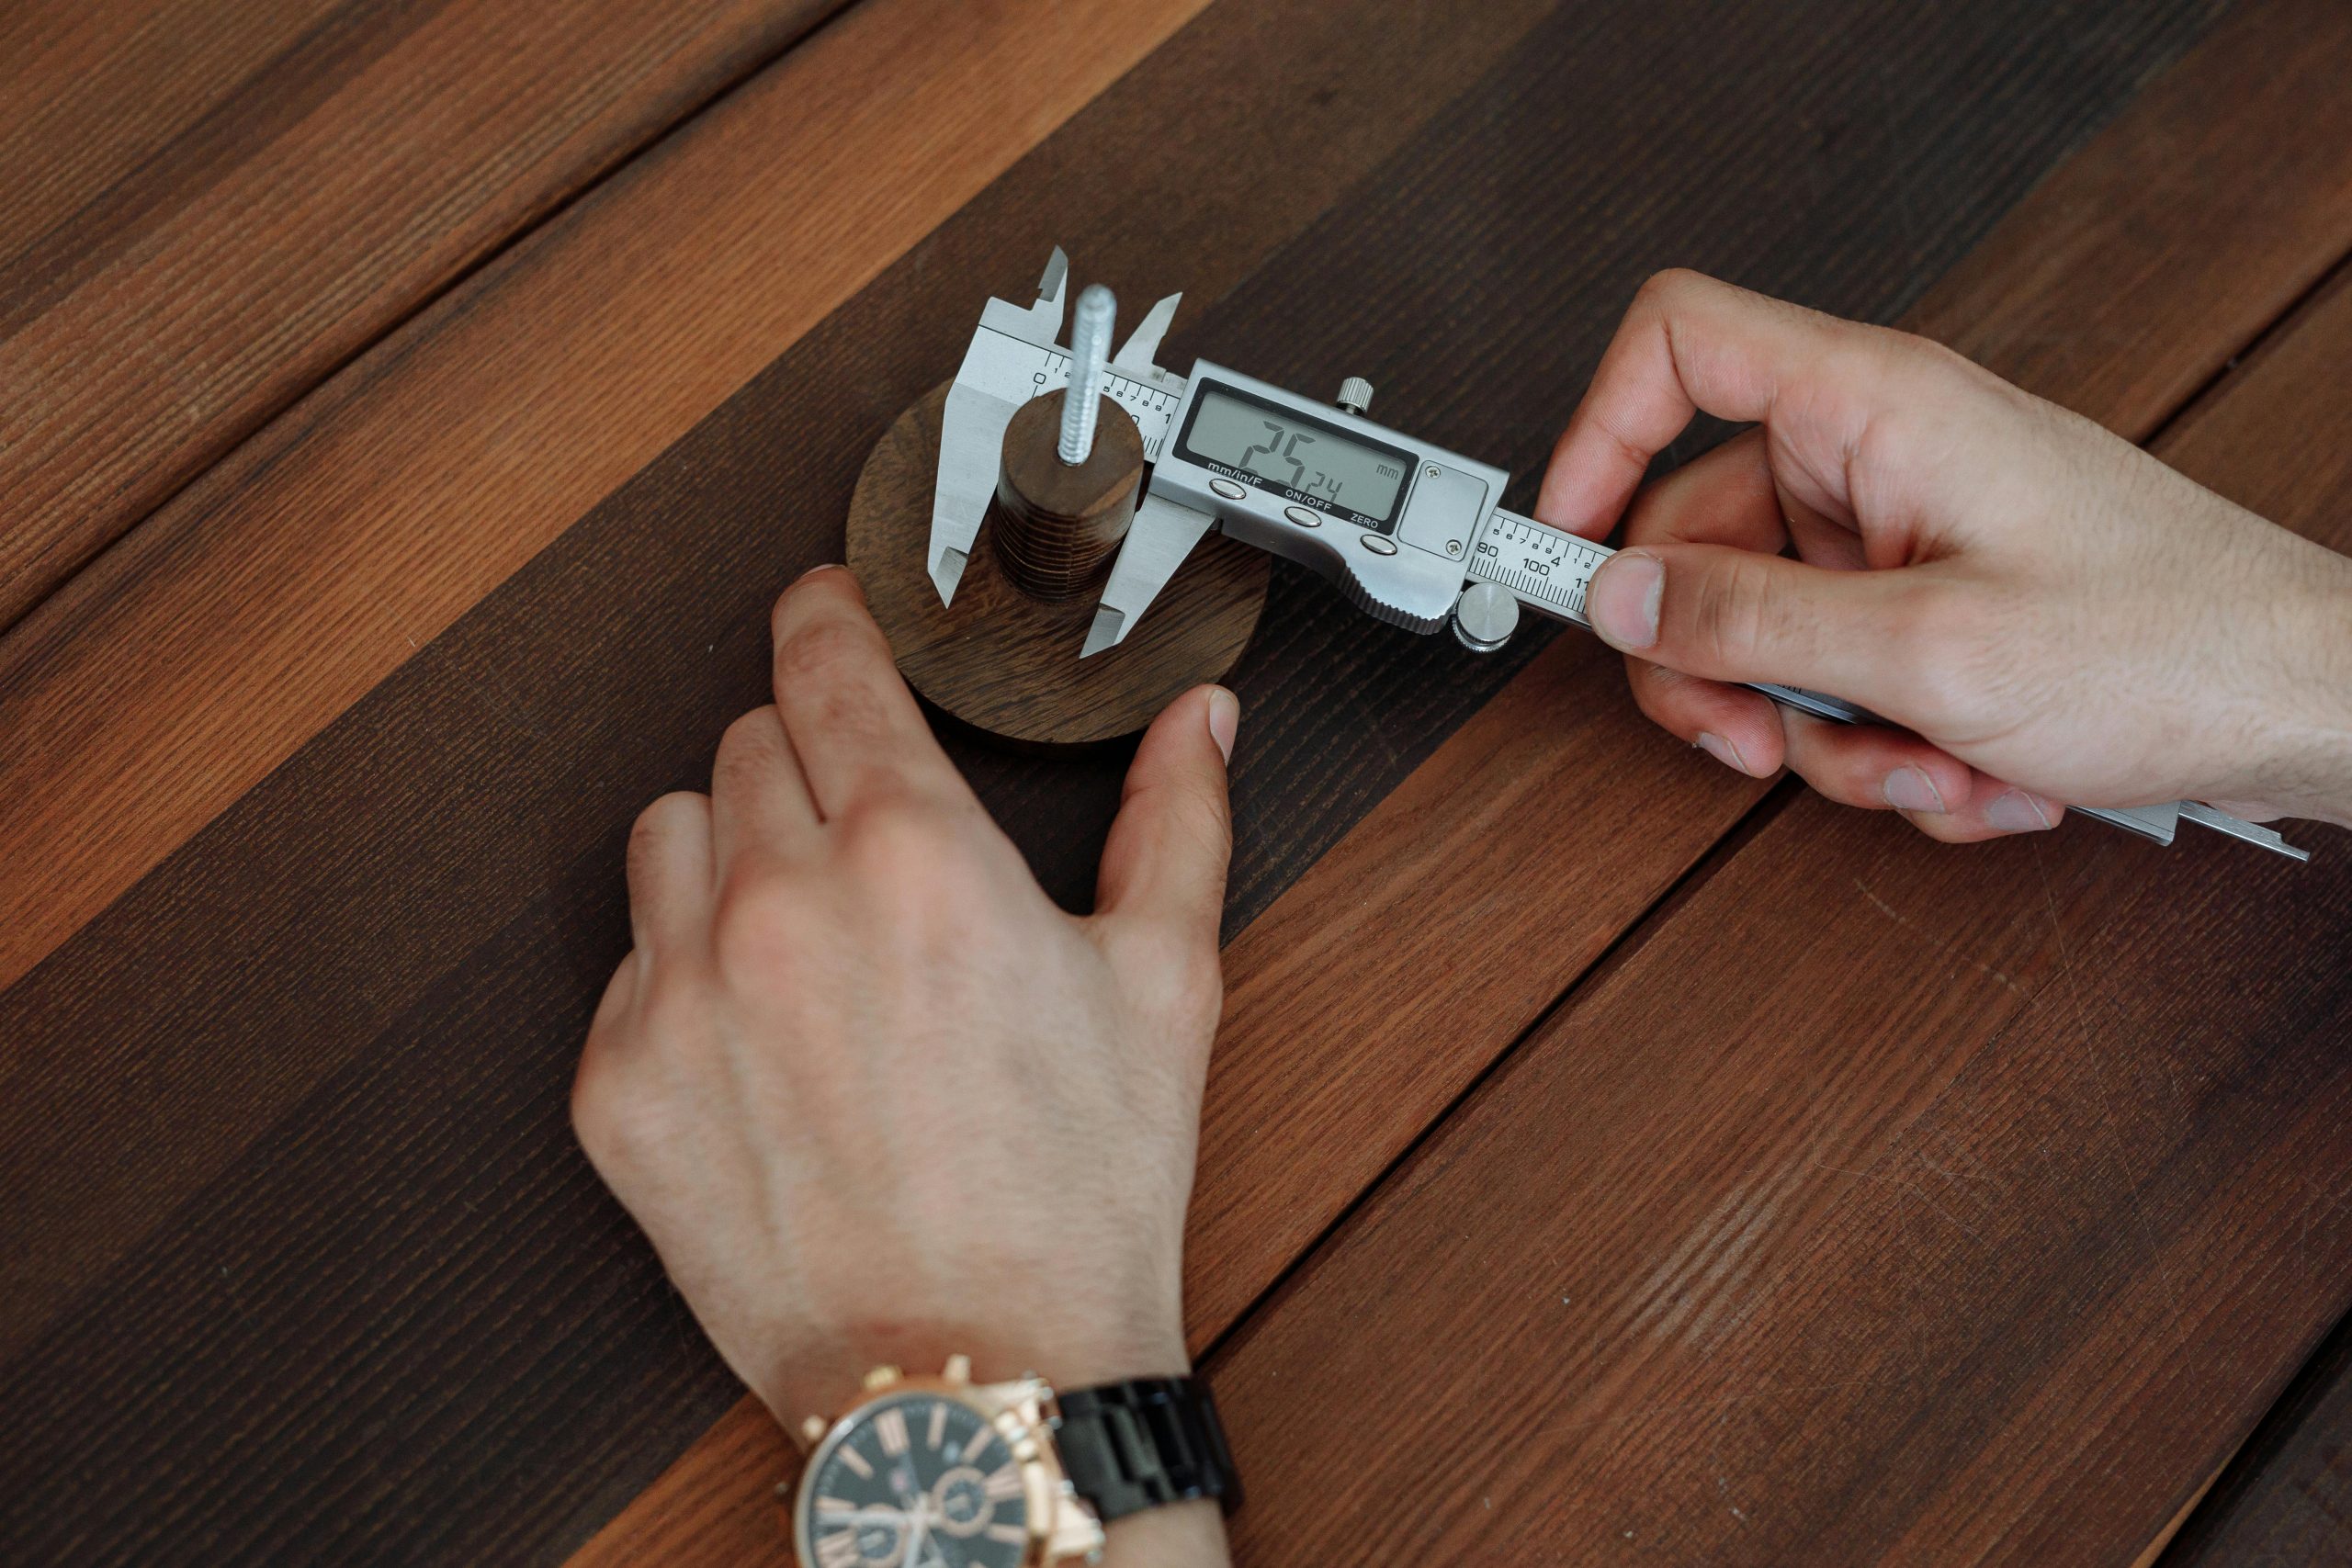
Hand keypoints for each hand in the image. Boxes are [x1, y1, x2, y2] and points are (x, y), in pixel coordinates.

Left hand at [571, 568, 1237, 1556]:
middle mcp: (779, 903)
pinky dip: (682, 971)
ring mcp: (682, 995)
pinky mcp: (618, 1087)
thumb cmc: (1077, 1198)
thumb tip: (1197, 724)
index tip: (824, 606)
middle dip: (806, 759)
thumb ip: (1176, 824)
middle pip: (746, 741)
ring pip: (665, 834)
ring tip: (807, 934)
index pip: (825, 661)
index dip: (825, 613)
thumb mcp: (1164, 991)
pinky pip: (624, 964)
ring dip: (729, 850)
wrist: (980, 1375)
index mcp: (914, 853)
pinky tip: (764, 1038)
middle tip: (864, 832)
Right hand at [1537, 270, 2351, 838]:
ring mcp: (1906, 535)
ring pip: (1771, 636)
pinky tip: (1971, 772)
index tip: (1562, 546)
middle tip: (1751, 740)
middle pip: (1701, 539)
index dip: (1596, 433)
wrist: (2304, 702)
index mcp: (1872, 408)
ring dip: (1829, 735)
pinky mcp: (1933, 604)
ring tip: (1923, 769)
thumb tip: (1620, 597)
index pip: (1680, 345)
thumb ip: (1750, 621)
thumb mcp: (1926, 650)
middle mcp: (1881, 457)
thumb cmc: (2172, 640)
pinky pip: (1843, 679)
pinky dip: (1889, 746)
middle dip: (1727, 670)